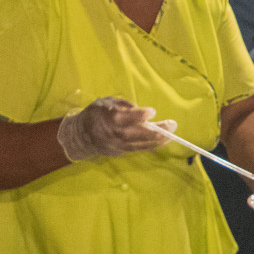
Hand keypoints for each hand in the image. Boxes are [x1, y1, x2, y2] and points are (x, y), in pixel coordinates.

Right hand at [57, 97, 174, 161]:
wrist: (81, 136)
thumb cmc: (95, 114)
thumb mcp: (106, 102)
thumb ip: (123, 104)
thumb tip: (139, 109)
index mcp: (110, 117)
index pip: (128, 117)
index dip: (141, 115)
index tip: (152, 111)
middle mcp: (115, 133)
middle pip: (139, 133)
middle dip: (158, 129)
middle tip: (173, 125)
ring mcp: (118, 145)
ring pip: (141, 144)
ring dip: (159, 140)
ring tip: (171, 135)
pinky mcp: (120, 152)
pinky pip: (138, 149)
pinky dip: (150, 146)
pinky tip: (161, 141)